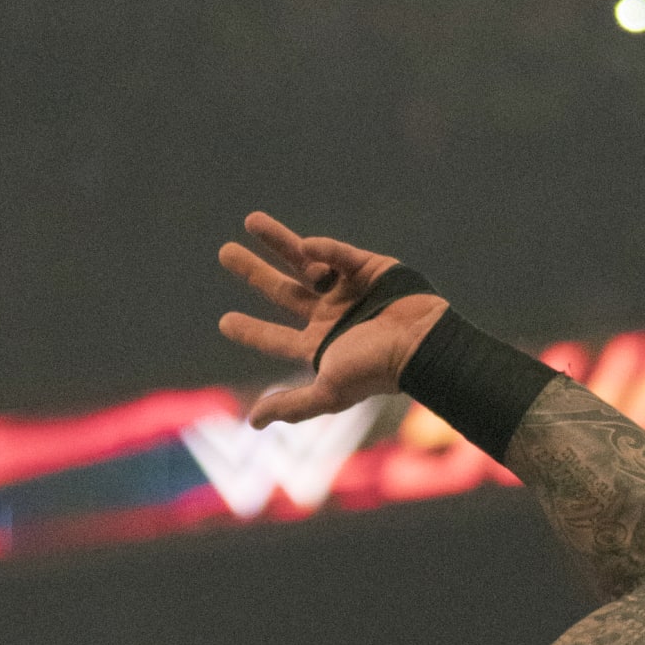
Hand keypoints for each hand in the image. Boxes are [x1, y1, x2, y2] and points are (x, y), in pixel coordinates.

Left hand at [218, 212, 446, 428]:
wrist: (420, 342)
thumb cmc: (374, 370)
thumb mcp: (328, 392)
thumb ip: (291, 405)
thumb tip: (253, 423)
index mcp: (319, 346)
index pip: (276, 339)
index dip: (250, 331)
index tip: (224, 321)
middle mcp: (330, 317)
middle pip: (283, 292)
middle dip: (253, 273)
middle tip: (224, 253)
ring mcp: (347, 290)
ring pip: (304, 262)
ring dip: (277, 241)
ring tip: (249, 220)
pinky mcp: (367, 267)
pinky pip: (338, 253)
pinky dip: (323, 249)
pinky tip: (307, 246)